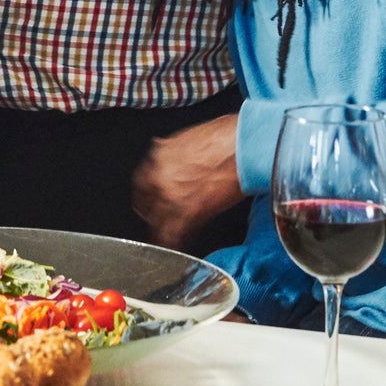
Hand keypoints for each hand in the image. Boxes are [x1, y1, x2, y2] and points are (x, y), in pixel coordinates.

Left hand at [131, 113, 242, 252]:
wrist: (244, 145)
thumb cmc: (226, 138)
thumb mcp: (190, 140)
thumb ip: (175, 156)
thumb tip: (178, 163)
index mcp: (158, 156)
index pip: (142, 183)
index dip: (147, 195)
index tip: (149, 201)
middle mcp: (159, 176)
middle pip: (146, 204)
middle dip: (152, 213)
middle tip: (157, 220)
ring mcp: (171, 196)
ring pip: (157, 222)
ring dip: (162, 231)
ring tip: (166, 239)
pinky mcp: (188, 213)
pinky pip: (172, 235)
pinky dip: (173, 243)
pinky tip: (176, 247)